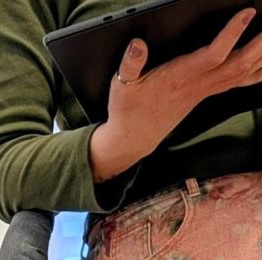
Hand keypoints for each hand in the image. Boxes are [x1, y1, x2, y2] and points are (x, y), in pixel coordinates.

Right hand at [105, 6, 261, 159]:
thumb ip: (130, 64)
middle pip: (239, 63)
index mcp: (180, 77)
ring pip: (244, 72)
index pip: (212, 55)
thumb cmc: (129, 109)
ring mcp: (206, 90)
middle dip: (261, 43)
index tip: (247, 13)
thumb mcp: (121, 86)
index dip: (231, 34)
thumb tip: (136, 45)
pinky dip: (258, 70)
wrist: (134, 137)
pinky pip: (240, 81)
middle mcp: (198, 84)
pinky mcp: (208, 92)